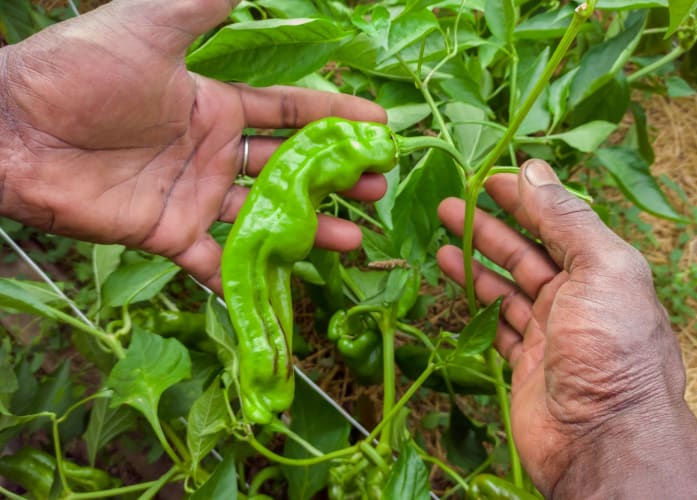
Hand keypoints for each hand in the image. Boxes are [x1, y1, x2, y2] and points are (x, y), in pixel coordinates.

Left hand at [0, 0, 385, 291]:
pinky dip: (243, 279)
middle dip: (335, 179)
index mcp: (214, 105)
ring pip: (264, 217)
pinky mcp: (167, 235)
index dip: (335, 116)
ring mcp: (193, 196)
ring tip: (351, 240)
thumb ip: (201, 7)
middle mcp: (211, 152)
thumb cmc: (79, 73)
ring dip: (307, 230)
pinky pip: (213, 262)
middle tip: (377, 189)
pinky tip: (280, 290)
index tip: (380, 126)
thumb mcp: (150, 28)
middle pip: (287, 169)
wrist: (13, 128)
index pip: (289, 112)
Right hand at [438, 160, 696, 497]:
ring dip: (475, 260)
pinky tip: (451, 280)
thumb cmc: (611, 349)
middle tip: (448, 204)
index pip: (557, 222)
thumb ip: (567, 218)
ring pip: (505, 286)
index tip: (486, 179)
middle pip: (526, 251)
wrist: (603, 441)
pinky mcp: (523, 362)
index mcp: (603, 271)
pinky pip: (493, 322)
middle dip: (490, 225)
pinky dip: (472, 299)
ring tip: (441, 236)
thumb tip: (534, 168)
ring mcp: (548, 332)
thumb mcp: (602, 268)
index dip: (523, 198)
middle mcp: (577, 299)